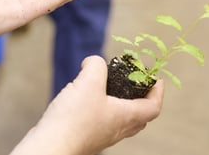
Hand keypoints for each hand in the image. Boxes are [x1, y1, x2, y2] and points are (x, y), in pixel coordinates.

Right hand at [11, 56, 163, 154]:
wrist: (50, 147)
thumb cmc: (72, 121)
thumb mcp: (88, 82)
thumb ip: (95, 66)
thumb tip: (94, 62)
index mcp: (125, 117)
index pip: (153, 107)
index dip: (158, 91)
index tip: (155, 78)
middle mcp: (117, 129)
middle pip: (139, 116)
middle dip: (140, 98)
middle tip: (134, 83)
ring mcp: (102, 135)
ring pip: (119, 120)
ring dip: (119, 104)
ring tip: (105, 87)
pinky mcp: (86, 136)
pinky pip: (101, 122)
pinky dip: (100, 109)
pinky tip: (84, 99)